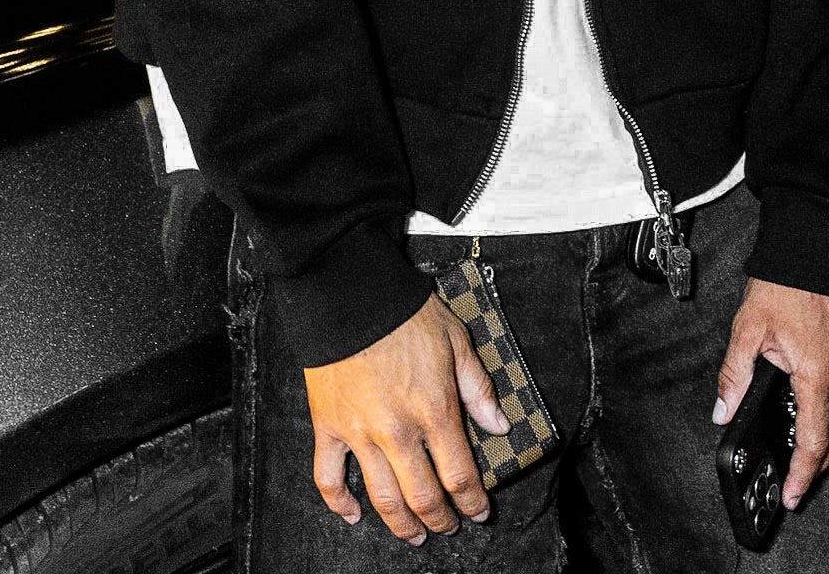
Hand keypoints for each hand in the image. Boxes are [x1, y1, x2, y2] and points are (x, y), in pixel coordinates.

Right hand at [306, 294, 510, 543]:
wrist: (349, 293)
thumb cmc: (404, 312)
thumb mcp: (456, 340)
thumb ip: (478, 387)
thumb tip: (499, 426)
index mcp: (435, 409)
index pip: (460, 476)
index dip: (473, 503)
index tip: (479, 513)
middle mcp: (398, 431)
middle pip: (423, 498)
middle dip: (441, 520)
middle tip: (448, 528)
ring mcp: (361, 433)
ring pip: (383, 498)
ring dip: (401, 525)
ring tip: (414, 535)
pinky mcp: (329, 427)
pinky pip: (329, 478)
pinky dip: (339, 504)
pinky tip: (353, 515)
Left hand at [713, 278, 828, 510]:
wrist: (820, 241)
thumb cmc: (788, 279)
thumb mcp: (749, 326)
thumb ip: (735, 373)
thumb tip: (723, 409)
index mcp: (816, 374)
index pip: (813, 441)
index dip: (803, 475)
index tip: (793, 494)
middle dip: (820, 468)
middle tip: (801, 481)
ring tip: (811, 451)